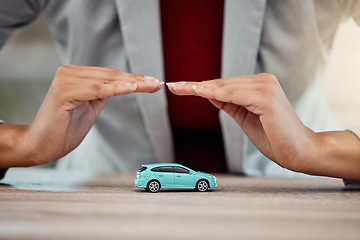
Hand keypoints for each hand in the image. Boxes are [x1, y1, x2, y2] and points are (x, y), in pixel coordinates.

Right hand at [0, 64, 162, 167]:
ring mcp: (65, 80)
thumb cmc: (64, 129)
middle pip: (111, 76)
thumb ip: (101, 95)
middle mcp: (69, 72)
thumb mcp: (90, 108)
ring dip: (131, 83)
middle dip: (137, 81)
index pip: (111, 75)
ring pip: (106, 81)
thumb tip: (122, 85)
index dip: (133, 79)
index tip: (153, 83)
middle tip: (158, 83)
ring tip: (151, 85)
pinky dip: (114, 89)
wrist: (41, 146)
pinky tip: (131, 88)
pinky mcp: (63, 92)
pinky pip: (95, 90)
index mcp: (76, 75)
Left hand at [167, 74, 359, 178]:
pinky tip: (198, 92)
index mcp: (259, 85)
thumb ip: (230, 104)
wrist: (300, 151)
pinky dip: (215, 93)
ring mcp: (265, 87)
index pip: (223, 84)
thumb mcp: (246, 117)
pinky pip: (234, 95)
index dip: (200, 86)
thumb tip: (210, 94)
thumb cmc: (275, 137)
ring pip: (224, 87)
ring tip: (178, 88)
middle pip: (221, 83)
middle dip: (194, 86)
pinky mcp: (266, 98)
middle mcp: (263, 81)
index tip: (179, 87)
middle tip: (172, 85)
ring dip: (200, 88)